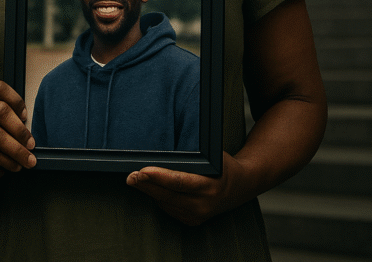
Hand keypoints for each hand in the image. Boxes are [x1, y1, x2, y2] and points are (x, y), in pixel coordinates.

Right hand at [0, 81, 35, 188]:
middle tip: (31, 144)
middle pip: (0, 110)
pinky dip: (10, 162)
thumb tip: (36, 128)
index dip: (15, 100)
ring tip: (29, 160)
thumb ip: (16, 120)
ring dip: (18, 150)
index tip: (25, 116)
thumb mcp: (5, 126)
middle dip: (20, 129)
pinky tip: (16, 166)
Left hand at [126, 152, 248, 225]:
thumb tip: (162, 150)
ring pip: (165, 203)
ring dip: (149, 191)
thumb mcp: (213, 156)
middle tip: (130, 176)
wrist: (241, 186)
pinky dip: (159, 198)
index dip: (158, 177)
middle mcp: (204, 204)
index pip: (179, 182)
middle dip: (146, 185)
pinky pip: (169, 209)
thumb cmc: (223, 166)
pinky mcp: (192, 221)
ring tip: (136, 179)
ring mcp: (198, 215)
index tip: (142, 171)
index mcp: (210, 186)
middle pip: (167, 195)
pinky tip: (152, 188)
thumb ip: (192, 157)